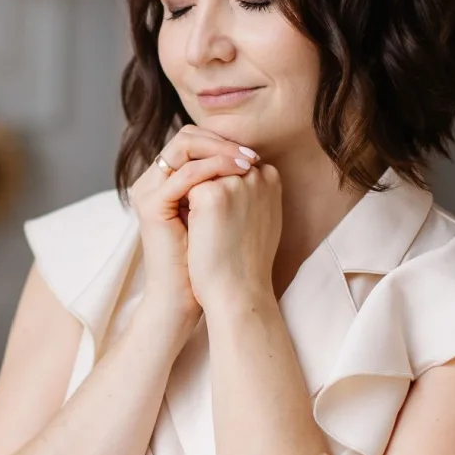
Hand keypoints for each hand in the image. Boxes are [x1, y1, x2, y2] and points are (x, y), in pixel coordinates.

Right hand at [127, 125, 259, 333]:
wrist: (196, 295)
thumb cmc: (214, 260)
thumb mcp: (222, 213)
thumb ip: (227, 184)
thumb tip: (254, 160)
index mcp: (166, 181)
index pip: (192, 141)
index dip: (223, 143)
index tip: (254, 155)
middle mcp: (152, 181)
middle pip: (186, 136)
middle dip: (222, 141)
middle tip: (250, 155)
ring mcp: (148, 191)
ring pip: (183, 146)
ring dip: (220, 150)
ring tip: (247, 162)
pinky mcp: (151, 206)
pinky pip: (184, 174)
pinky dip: (213, 168)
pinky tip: (237, 173)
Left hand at [185, 162, 280, 315]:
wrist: (238, 292)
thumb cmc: (247, 261)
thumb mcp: (259, 217)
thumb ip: (249, 192)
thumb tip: (230, 177)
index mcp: (271, 177)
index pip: (233, 163)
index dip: (219, 184)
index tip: (217, 212)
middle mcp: (256, 173)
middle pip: (216, 164)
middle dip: (204, 184)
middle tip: (202, 217)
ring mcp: (234, 182)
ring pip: (199, 174)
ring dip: (192, 194)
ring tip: (198, 225)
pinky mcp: (211, 194)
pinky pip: (185, 187)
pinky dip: (182, 205)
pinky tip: (190, 229)